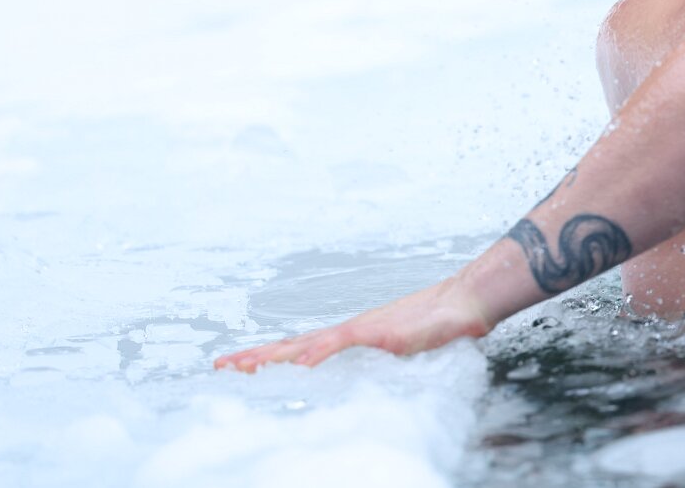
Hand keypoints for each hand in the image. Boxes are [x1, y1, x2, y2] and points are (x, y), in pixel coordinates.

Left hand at [214, 274, 492, 373]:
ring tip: (243, 366)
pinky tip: (301, 364)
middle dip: (256, 358)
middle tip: (219, 365)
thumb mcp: (399, 352)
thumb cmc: (436, 327)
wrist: (465, 303)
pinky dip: (319, 353)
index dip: (268, 359)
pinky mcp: (380, 332)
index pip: (299, 351)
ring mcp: (362, 330)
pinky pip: (343, 343)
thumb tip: (363, 382)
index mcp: (348, 339)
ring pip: (308, 343)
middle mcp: (347, 332)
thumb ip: (379, 365)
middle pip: (293, 346)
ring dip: (275, 356)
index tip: (237, 366)